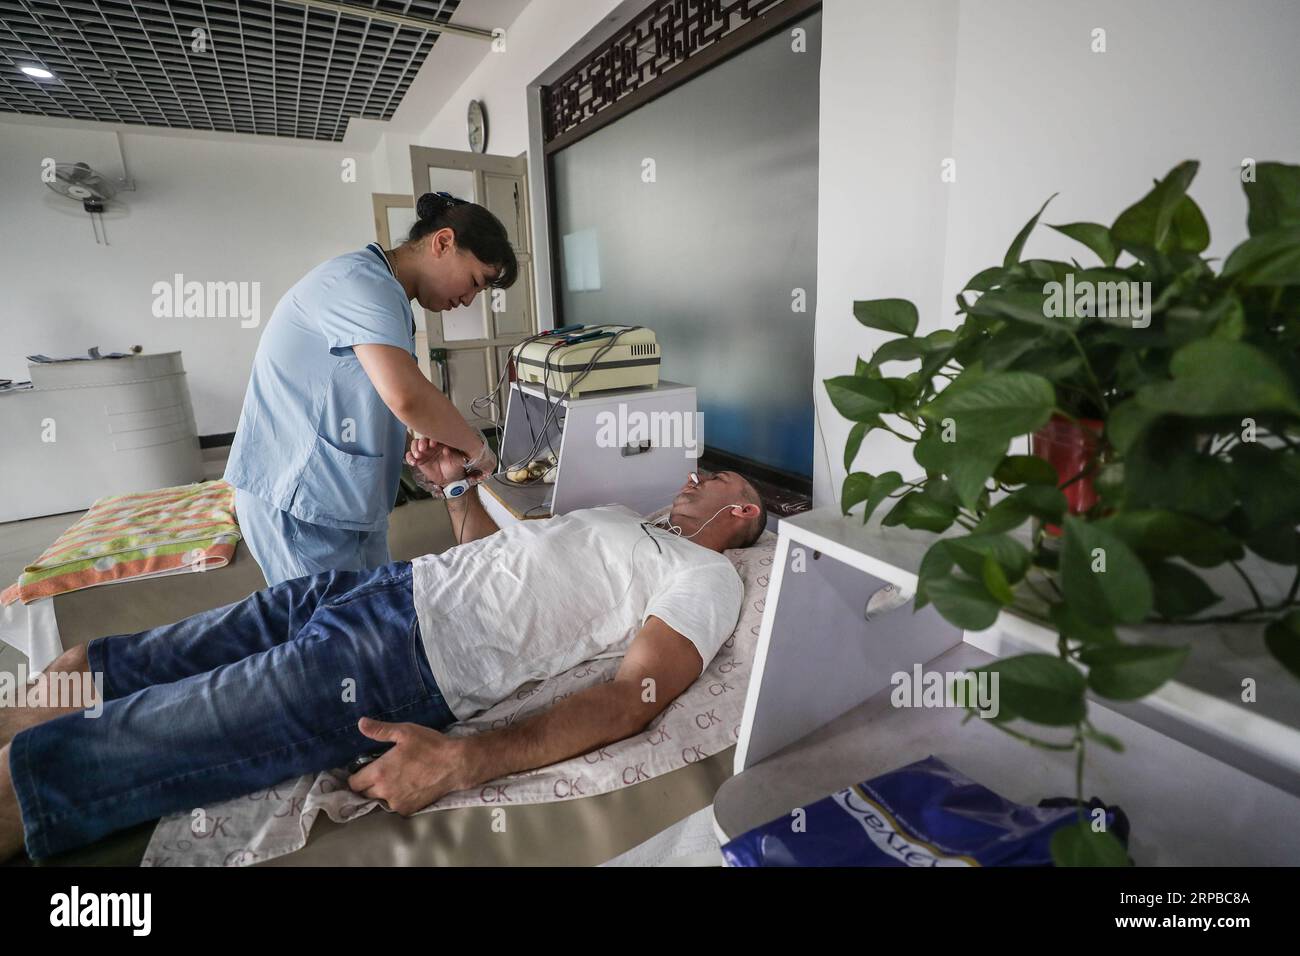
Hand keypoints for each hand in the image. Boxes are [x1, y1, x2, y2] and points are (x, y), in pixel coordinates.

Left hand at [348, 716, 469, 813]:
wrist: (456, 764)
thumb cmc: (430, 745)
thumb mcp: (405, 732)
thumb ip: (380, 730)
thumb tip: (360, 723)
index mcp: (380, 772)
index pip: (354, 783)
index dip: (357, 775)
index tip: (364, 769)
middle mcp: (384, 791)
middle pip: (365, 793)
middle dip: (369, 784)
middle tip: (383, 771)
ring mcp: (397, 803)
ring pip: (381, 800)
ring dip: (384, 792)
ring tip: (398, 779)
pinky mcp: (409, 810)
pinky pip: (396, 805)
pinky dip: (399, 798)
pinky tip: (409, 786)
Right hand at [405, 436, 466, 486]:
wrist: (449, 479)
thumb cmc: (455, 467)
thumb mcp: (458, 462)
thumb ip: (454, 456)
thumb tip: (446, 450)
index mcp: (441, 442)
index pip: (435, 436)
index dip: (432, 438)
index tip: (433, 444)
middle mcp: (431, 445)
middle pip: (423, 439)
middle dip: (421, 442)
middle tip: (423, 448)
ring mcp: (424, 452)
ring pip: (415, 445)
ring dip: (414, 449)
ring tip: (418, 456)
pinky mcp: (418, 460)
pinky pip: (410, 456)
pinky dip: (409, 458)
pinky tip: (413, 462)